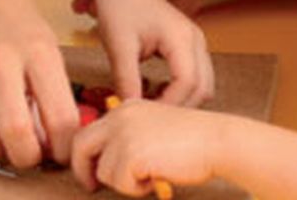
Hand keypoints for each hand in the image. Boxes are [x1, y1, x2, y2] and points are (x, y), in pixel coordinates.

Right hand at [0, 0, 80, 167]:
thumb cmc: (14, 17)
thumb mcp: (47, 46)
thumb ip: (53, 93)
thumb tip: (54, 144)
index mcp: (38, 51)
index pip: (60, 120)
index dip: (64, 147)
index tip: (61, 150)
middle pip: (16, 137)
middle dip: (29, 157)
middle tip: (31, 150)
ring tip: (3, 130)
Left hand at [72, 98, 230, 194]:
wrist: (215, 141)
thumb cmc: (192, 140)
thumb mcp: (154, 127)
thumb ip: (129, 136)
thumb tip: (103, 161)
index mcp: (125, 107)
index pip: (90, 130)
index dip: (86, 155)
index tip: (91, 172)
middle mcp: (119, 116)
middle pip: (81, 145)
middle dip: (82, 170)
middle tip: (91, 186)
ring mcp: (123, 134)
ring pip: (103, 170)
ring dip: (124, 182)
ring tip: (149, 176)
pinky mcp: (131, 154)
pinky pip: (121, 183)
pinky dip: (137, 189)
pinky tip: (156, 179)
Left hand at [89, 0, 213, 108]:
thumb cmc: (119, 4)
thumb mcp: (119, 45)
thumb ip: (126, 80)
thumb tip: (128, 112)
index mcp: (182, 38)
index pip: (188, 84)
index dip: (169, 106)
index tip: (146, 118)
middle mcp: (195, 40)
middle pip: (202, 88)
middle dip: (178, 108)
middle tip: (150, 120)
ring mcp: (194, 42)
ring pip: (202, 84)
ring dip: (181, 100)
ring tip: (151, 106)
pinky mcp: (187, 45)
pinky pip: (194, 76)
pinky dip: (180, 90)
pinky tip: (155, 92)